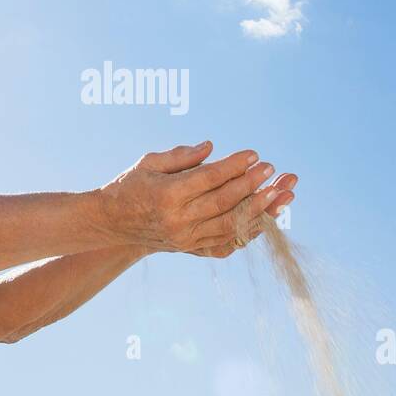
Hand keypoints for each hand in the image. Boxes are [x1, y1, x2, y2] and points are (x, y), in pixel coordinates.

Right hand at [99, 142, 284, 252]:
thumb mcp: (149, 162)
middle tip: (273, 171)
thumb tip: (212, 147)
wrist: (113, 224)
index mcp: (167, 195)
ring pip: (231, 226)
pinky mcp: (191, 248)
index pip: (208, 179)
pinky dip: (249, 232)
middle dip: (252, 185)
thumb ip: (181, 155)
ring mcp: (186, 238)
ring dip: (260, 210)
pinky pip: (227, 243)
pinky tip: (267, 218)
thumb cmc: (131, 185)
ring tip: (282, 194)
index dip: (234, 166)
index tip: (254, 155)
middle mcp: (178, 220)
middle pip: (224, 203)